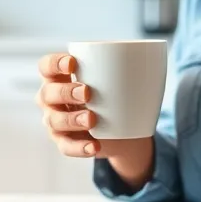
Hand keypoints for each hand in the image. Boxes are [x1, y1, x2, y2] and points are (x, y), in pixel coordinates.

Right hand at [36, 53, 154, 188]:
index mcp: (60, 77)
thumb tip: (154, 53)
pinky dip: (80, 148)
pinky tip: (94, 146)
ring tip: (91, 119)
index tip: (73, 62)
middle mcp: (52, 99)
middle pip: (47, 93)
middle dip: (65, 92)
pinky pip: (66, 148)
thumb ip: (125, 68)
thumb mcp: (120, 80)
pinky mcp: (65, 142)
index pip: (46, 66)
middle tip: (87, 93)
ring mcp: (55, 122)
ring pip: (54, 121)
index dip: (54, 63)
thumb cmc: (115, 95)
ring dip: (72, 120)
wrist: (125, 128)